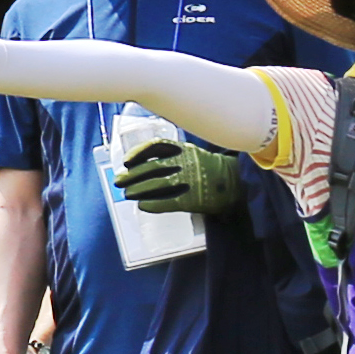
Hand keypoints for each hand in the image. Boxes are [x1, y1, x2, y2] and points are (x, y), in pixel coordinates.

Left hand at [115, 135, 248, 218]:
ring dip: (139, 190)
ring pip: (157, 184)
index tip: (126, 162)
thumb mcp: (192, 153)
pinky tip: (143, 206)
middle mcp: (187, 162)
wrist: (236, 183)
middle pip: (152, 168)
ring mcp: (191, 181)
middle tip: (118, 181)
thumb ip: (171, 155)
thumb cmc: (208, 168)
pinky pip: (169, 202)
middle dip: (132, 176)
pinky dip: (153, 204)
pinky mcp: (194, 199)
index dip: (138, 154)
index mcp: (185, 149)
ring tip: (127, 194)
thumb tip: (139, 164)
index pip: (156, 147)